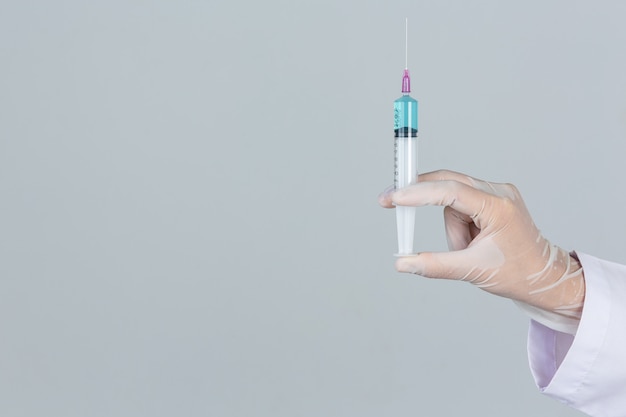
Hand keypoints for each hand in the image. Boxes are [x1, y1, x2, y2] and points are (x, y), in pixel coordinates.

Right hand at [378, 170, 584, 328]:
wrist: (544, 278)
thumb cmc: (517, 274)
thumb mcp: (472, 271)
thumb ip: (434, 265)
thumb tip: (402, 263)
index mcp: (498, 207)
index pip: (450, 192)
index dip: (418, 193)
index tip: (394, 198)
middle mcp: (498, 193)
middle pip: (447, 184)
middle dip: (420, 196)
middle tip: (389, 201)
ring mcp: (496, 194)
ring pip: (451, 201)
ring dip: (450, 227)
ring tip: (467, 251)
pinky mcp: (492, 200)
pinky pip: (460, 206)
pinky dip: (456, 224)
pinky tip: (471, 242)